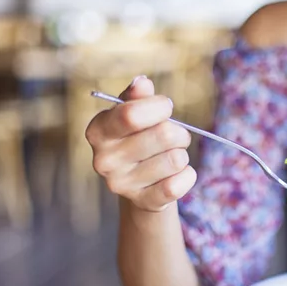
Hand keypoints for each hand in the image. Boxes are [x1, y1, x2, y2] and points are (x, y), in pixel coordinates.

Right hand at [85, 76, 196, 211]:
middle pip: (163, 135)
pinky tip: (176, 174)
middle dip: (178, 131)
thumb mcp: (135, 112)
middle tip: (174, 136)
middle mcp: (103, 160)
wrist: (141, 182)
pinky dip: (188, 175)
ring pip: (176, 159)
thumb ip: (138, 96)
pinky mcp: (143, 202)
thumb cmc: (139, 137)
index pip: (131, 114)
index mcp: (98, 131)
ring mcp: (121, 184)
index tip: (166, 107)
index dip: (159, 107)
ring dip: (182, 154)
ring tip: (170, 156)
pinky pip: (180, 184)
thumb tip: (142, 83)